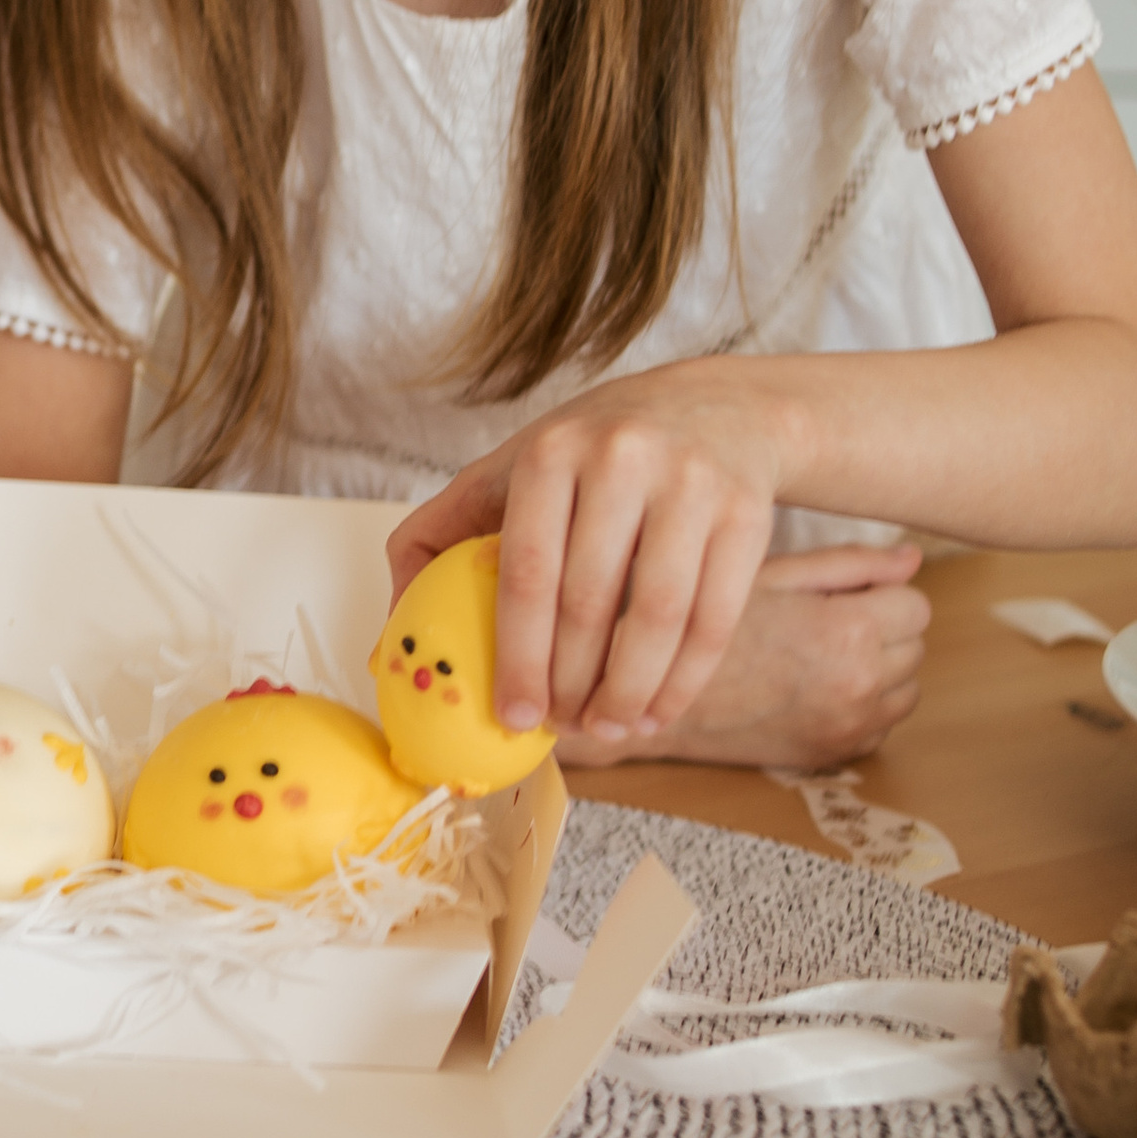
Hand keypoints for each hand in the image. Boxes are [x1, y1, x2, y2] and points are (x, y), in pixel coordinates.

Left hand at [392, 366, 796, 746]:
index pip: (527, 574)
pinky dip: (684, 681)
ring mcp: (692, 485)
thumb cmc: (593, 455)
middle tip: (559, 728)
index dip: (518, 656)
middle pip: (591, 603)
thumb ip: (440, 537)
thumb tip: (388, 636)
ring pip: (661, 618)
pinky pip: (715, 620)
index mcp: (552, 452)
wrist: (717, 408)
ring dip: (630, 693)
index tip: (513, 714)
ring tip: (607, 729)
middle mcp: (623, 459)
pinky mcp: (747, 514)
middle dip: (572, 684)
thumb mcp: (512, 469)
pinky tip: (656, 711)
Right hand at [556, 545, 928, 771]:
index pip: (916, 605)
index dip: (882, 594)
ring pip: (905, 691)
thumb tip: (911, 559)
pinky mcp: (830, 756)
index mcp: (845, 630)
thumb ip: (847, 565)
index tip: (842, 594)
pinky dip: (860, 710)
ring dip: (878, 672)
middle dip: (882, 630)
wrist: (647, 698)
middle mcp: (857, 684)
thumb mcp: (768, 576)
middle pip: (915, 648)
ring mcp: (846, 727)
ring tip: (819, 657)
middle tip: (824, 621)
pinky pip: (879, 728)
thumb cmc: (697, 624)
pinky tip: (811, 690)